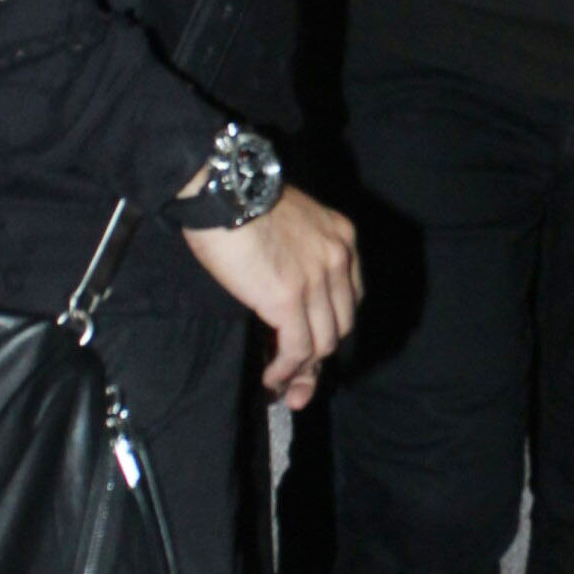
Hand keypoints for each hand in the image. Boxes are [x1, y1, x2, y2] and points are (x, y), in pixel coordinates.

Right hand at [183, 183, 361, 406]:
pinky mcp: (289, 299)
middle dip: (322, 357)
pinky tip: (272, 377)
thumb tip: (283, 285)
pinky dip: (286, 369)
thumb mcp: (289, 219)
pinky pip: (297, 348)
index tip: (314, 344)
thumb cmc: (242, 199)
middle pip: (341, 324)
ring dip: (304, 371)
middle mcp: (338, 259)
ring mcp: (317, 281)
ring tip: (284, 385)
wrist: (223, 188)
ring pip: (323, 342)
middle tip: (301, 379)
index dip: (332, 325)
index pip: (349, 296)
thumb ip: (299, 250)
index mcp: (342, 237)